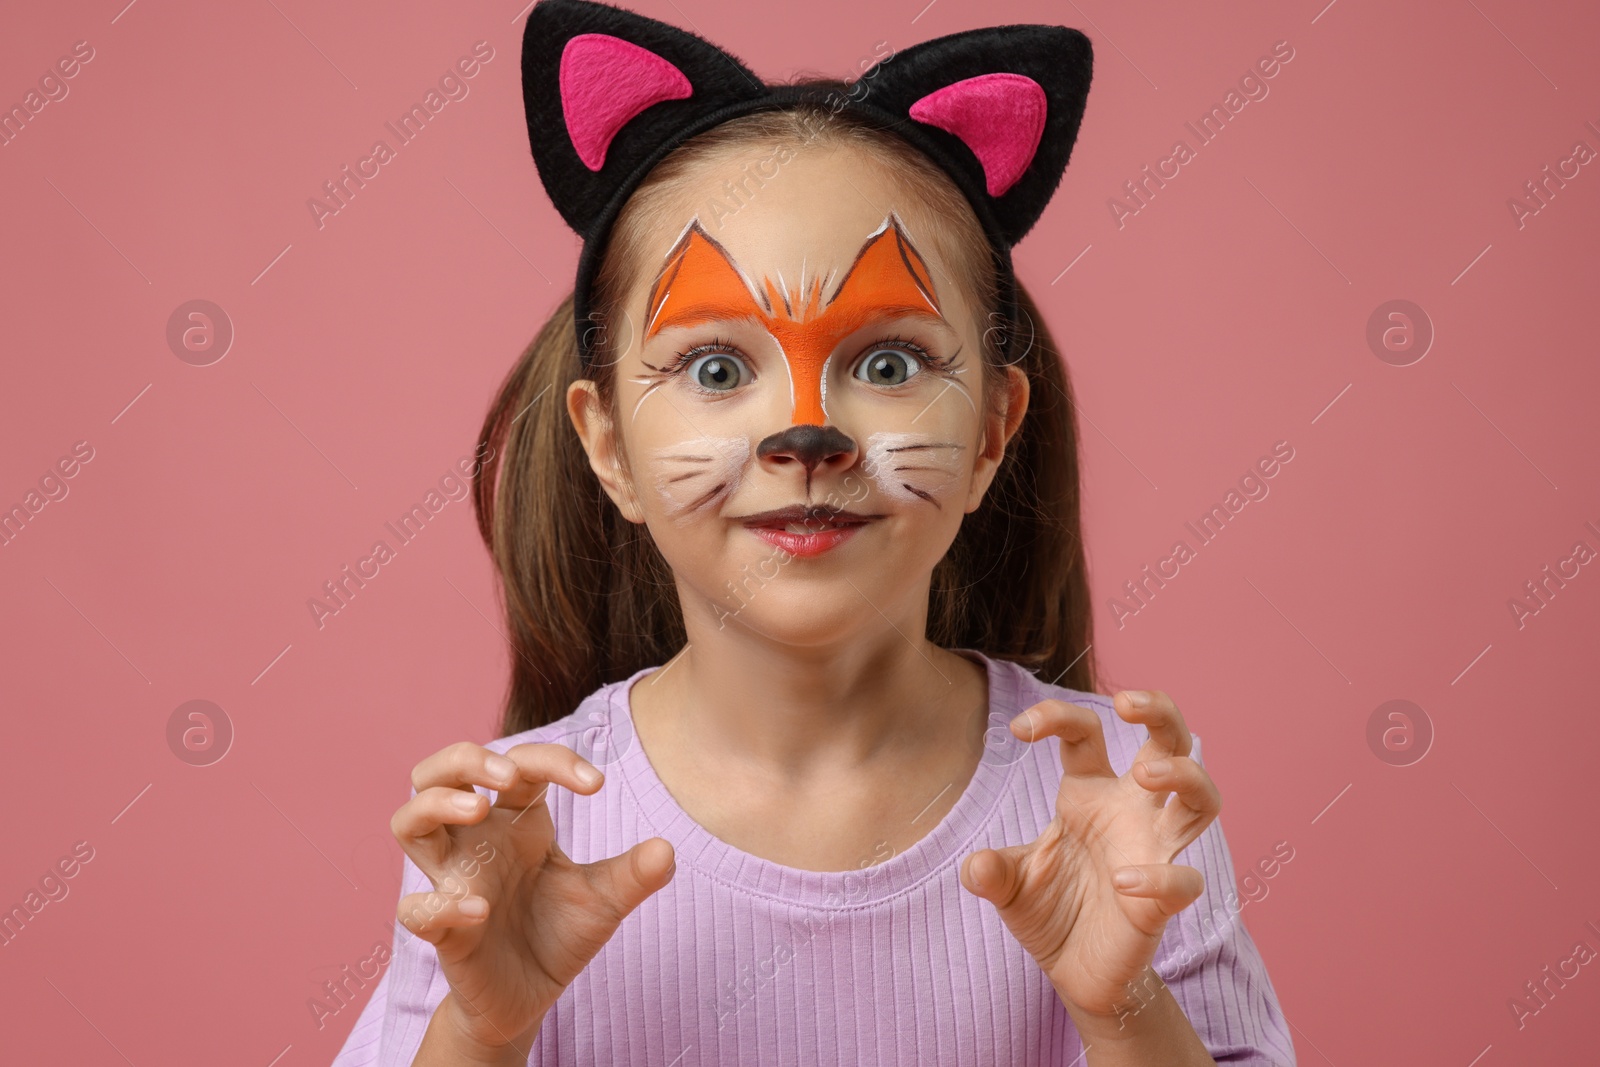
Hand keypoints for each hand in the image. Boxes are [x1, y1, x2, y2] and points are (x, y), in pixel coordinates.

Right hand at [392, 741, 674, 1055]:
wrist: (531, 999)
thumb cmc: (558, 935)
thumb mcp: (605, 901)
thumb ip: (634, 874)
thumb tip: (666, 849)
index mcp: (513, 822)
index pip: (521, 765)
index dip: (556, 761)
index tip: (597, 783)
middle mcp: (475, 842)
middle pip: (437, 772)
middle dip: (465, 758)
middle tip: (508, 775)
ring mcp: (453, 881)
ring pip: (408, 821)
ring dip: (436, 803)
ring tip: (479, 807)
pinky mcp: (442, 929)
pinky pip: (417, 910)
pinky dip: (439, 905)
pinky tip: (477, 910)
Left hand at [959, 690, 1220, 1020]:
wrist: (1074, 971)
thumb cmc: (1048, 910)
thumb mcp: (1008, 885)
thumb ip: (990, 872)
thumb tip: (975, 867)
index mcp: (1089, 793)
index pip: (1084, 733)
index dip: (1056, 716)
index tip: (1018, 729)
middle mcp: (1131, 811)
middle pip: (1169, 741)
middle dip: (1159, 711)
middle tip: (1127, 701)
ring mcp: (1154, 851)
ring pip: (1201, 798)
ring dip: (1183, 775)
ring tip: (1146, 774)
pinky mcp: (1166, 900)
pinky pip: (1183, 880)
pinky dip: (1160, 877)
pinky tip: (1123, 881)